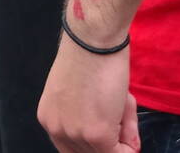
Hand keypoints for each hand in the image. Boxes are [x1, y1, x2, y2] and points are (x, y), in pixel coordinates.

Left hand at [38, 36, 138, 152]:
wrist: (93, 37)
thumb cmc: (91, 54)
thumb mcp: (86, 94)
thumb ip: (99, 123)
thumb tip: (128, 146)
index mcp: (49, 118)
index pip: (72, 149)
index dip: (96, 145)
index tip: (113, 135)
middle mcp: (57, 129)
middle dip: (111, 143)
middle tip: (122, 121)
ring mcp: (76, 134)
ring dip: (122, 137)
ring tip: (122, 106)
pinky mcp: (97, 134)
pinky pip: (120, 152)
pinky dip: (130, 143)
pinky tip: (127, 116)